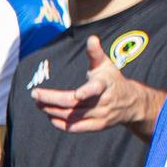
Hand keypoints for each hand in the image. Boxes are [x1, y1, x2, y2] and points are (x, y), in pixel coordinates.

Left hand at [31, 35, 158, 133]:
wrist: (131, 102)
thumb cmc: (112, 80)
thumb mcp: (106, 65)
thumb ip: (95, 53)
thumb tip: (91, 38)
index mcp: (105, 84)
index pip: (95, 88)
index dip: (86, 92)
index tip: (78, 94)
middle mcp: (103, 101)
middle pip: (73, 103)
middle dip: (50, 99)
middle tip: (35, 94)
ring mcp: (100, 115)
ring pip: (71, 116)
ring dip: (51, 110)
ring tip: (38, 103)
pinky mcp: (97, 126)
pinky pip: (75, 127)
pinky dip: (60, 123)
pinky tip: (49, 115)